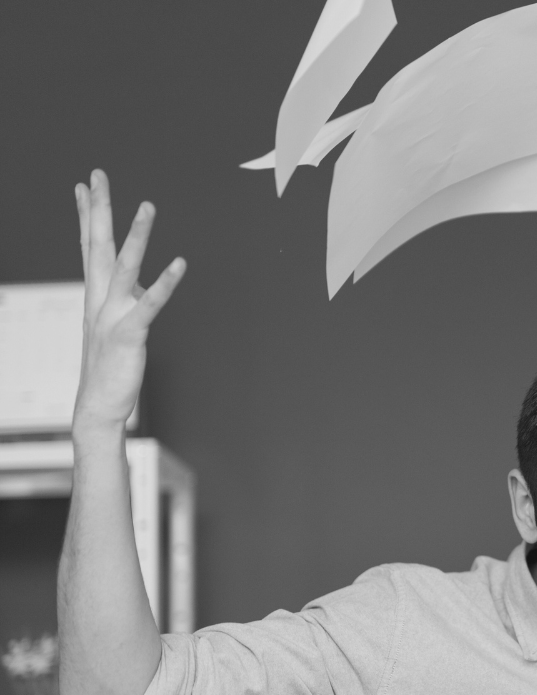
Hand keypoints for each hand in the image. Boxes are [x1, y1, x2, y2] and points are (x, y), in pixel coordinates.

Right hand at [73, 169, 185, 432]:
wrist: (98, 406)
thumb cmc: (109, 369)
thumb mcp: (114, 329)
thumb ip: (124, 303)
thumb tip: (139, 284)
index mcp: (94, 297)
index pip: (88, 248)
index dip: (86, 215)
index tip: (84, 185)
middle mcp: (98, 300)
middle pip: (97, 245)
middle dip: (99, 209)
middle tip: (98, 174)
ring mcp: (111, 316)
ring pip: (124, 266)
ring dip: (137, 236)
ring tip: (147, 205)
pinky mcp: (129, 335)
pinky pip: (149, 305)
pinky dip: (165, 283)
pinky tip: (180, 263)